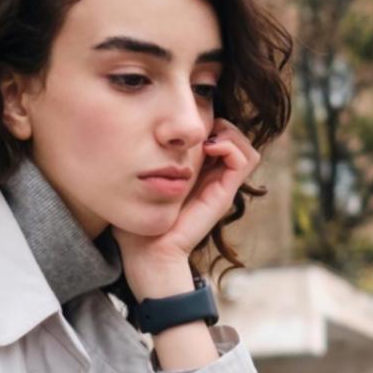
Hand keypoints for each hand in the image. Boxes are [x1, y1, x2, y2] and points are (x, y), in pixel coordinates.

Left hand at [115, 118, 260, 299]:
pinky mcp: (224, 194)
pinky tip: (208, 146)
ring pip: (244, 145)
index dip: (206, 119)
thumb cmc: (136, 221)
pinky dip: (231, 145)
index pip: (215, 134)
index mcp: (194, 172)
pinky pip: (245, 160)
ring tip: (206, 137)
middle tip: (196, 126)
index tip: (180, 122)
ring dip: (230, 132)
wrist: (148, 253)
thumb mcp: (137, 182)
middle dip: (219, 122)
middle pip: (233, 136)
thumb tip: (127, 133)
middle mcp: (211, 177)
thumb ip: (138, 161)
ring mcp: (221, 186)